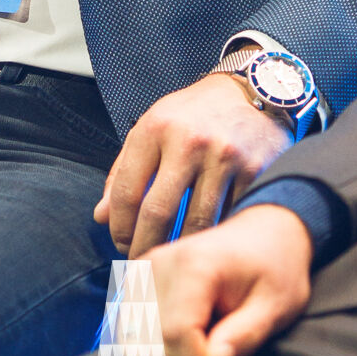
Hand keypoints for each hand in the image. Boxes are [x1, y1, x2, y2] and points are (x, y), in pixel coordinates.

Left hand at [93, 72, 294, 253]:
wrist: (250, 90)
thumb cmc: (193, 115)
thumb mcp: (152, 128)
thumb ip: (123, 171)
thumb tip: (101, 217)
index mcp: (155, 127)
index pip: (126, 190)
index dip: (118, 226)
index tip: (120, 243)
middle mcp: (189, 140)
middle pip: (158, 213)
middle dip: (145, 246)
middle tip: (142, 264)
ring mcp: (224, 156)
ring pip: (197, 222)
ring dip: (181, 249)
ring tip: (173, 260)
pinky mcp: (255, 170)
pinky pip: (230, 217)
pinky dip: (217, 236)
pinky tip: (207, 244)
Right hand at [145, 205, 314, 355]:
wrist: (263, 234)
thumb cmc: (275, 269)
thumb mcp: (276, 306)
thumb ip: (245, 336)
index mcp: (194, 265)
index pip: (177, 334)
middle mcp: (158, 263)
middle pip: (152, 342)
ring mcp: (143, 270)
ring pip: (135, 343)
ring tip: (207, 354)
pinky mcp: (138, 280)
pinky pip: (132, 332)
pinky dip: (158, 348)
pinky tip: (190, 343)